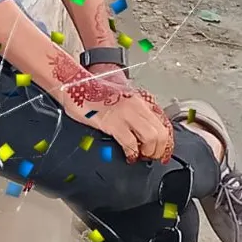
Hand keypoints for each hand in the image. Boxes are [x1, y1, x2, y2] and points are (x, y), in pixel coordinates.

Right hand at [47, 52, 173, 163]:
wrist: (75, 84)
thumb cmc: (93, 91)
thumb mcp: (120, 98)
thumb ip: (133, 110)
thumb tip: (140, 130)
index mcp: (139, 99)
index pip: (163, 122)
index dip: (166, 141)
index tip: (163, 151)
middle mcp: (136, 105)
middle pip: (161, 132)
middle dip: (159, 149)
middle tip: (151, 156)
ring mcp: (126, 113)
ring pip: (151, 137)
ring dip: (148, 152)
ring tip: (140, 156)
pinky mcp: (113, 122)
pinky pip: (130, 142)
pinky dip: (132, 153)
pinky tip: (128, 155)